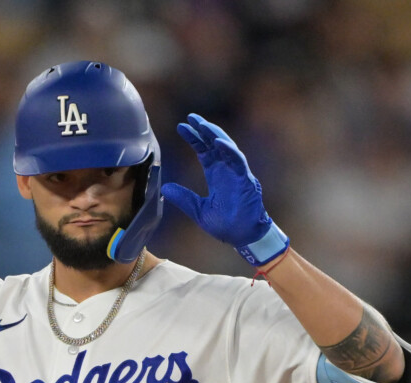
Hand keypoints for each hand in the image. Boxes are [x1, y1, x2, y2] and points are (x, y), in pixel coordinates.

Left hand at [161, 113, 287, 265]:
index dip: (194, 138)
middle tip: (190, 117)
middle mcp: (226, 170)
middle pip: (214, 144)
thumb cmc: (225, 224)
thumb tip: (165, 188)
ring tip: (202, 124)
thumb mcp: (198, 210)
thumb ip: (184, 198)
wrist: (242, 236)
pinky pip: (238, 161)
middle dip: (203, 129)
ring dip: (215, 134)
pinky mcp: (246, 179)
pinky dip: (229, 150)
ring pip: (227, 147)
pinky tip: (217, 142)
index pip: (204, 151)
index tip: (181, 127)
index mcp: (216, 175)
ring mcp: (237, 173)